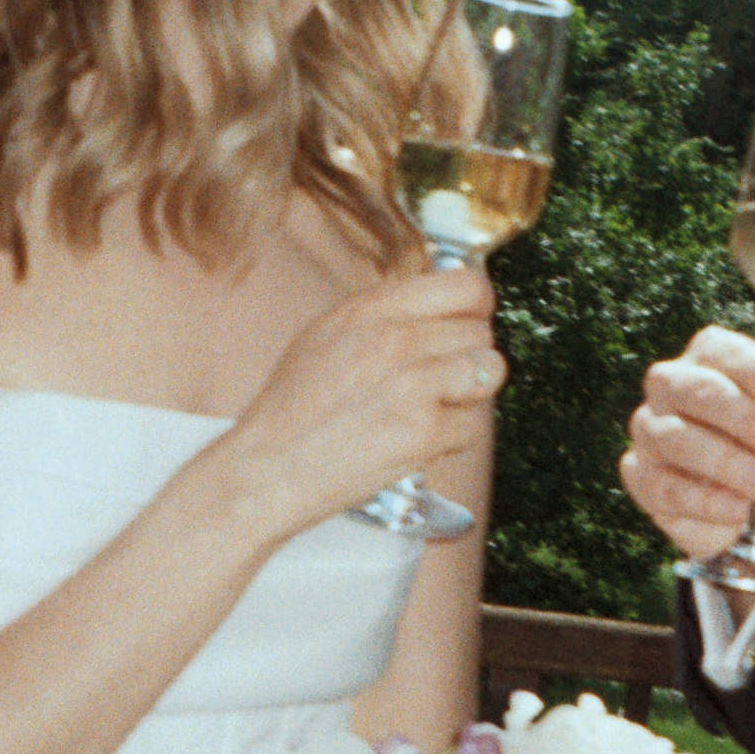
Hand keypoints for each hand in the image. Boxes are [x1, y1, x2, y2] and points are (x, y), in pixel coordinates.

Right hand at [222, 268, 505, 542]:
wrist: (267, 468)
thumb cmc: (292, 412)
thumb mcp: (327, 335)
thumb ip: (384, 317)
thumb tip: (436, 308)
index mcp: (371, 309)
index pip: (467, 285)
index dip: (477, 307)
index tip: (470, 324)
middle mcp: (396, 337)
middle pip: (481, 332)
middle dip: (467, 359)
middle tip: (438, 384)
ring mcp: (413, 383)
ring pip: (487, 372)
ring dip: (469, 396)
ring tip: (432, 411)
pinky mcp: (423, 430)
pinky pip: (472, 427)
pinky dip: (452, 441)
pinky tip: (416, 443)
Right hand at [620, 325, 754, 560]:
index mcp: (712, 359)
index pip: (723, 351)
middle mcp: (672, 387)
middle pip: (693, 389)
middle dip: (746, 419)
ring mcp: (651, 432)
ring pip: (673, 438)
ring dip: (726, 462)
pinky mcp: (642, 479)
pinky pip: (662, 487)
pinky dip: (704, 502)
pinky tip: (737, 510)